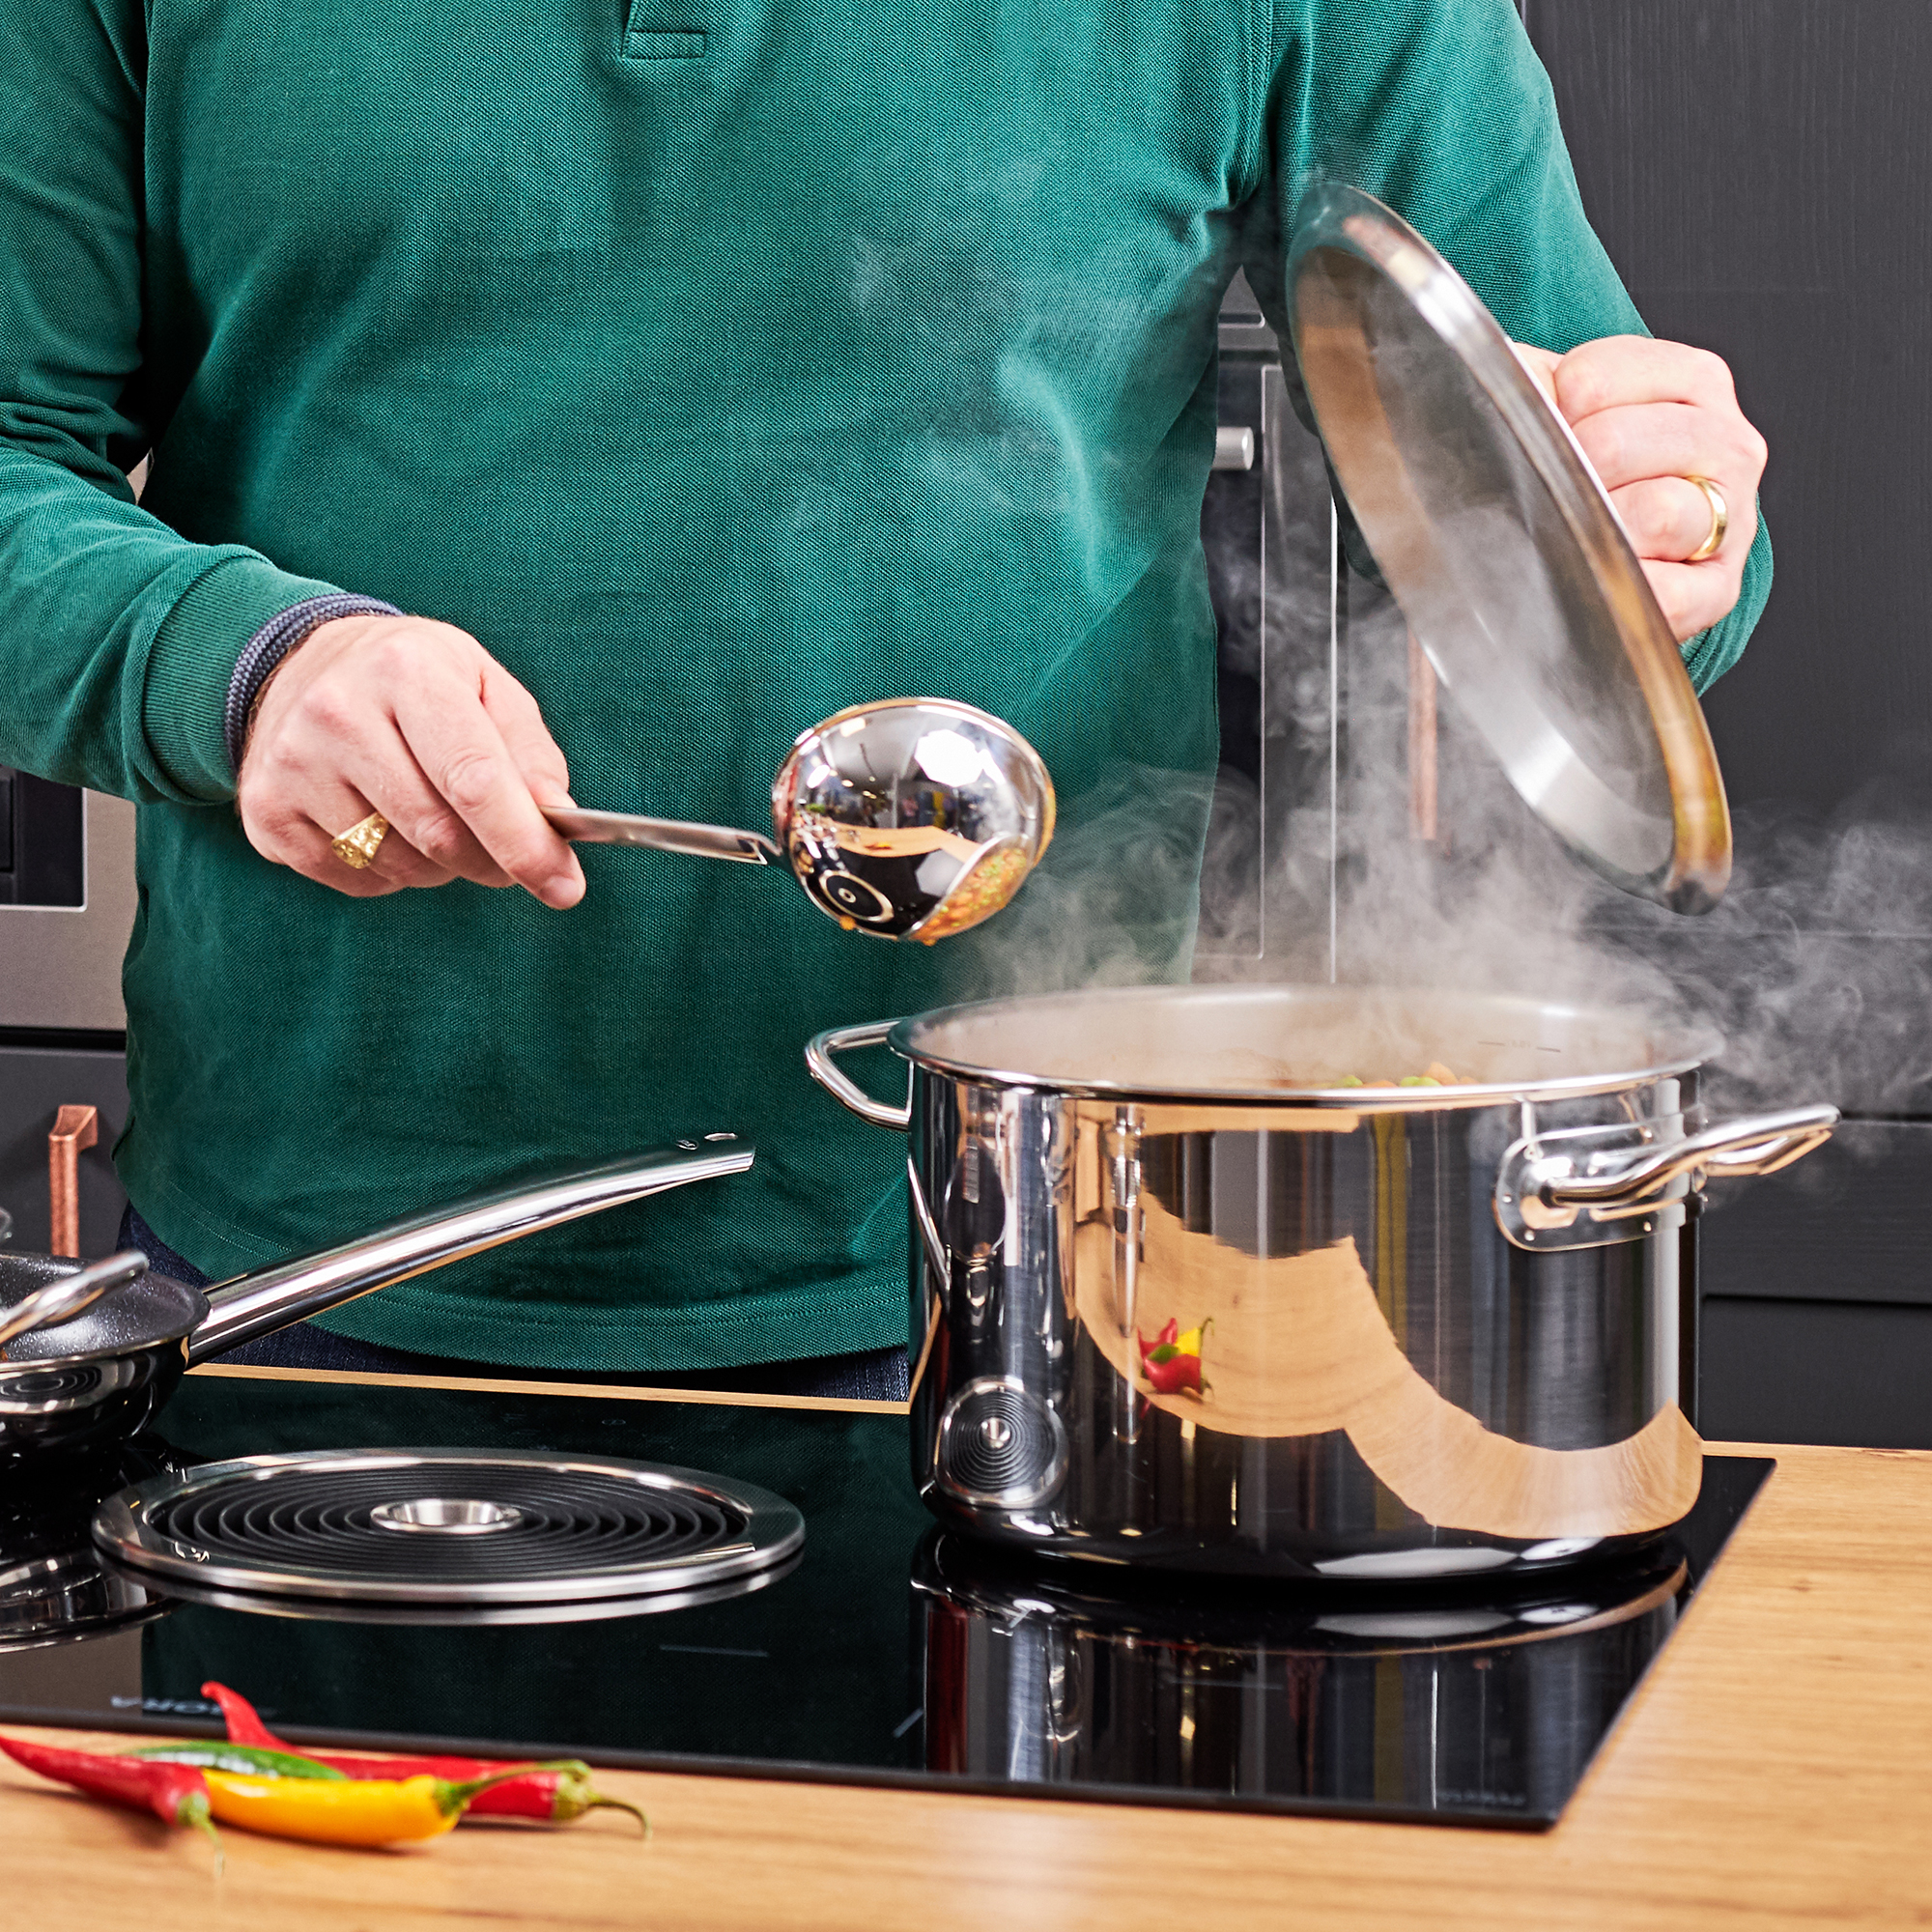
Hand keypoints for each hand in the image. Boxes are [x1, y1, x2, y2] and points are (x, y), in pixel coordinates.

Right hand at [236, 613, 586, 906]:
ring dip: (442, 865)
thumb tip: (558, 821)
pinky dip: (391, 871)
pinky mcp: (266, 812)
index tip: (565, 887)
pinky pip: (356, 878)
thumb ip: (531, 754)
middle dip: (492, 862)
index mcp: (406, 670)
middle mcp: (337, 712)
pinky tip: (386, 822)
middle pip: (438, 833)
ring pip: (399, 864)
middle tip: (513, 858)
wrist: (303, 664)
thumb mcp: (484, 686)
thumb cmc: (415, 681)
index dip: (525, 844)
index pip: (474, 779)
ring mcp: (292, 764)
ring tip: (438, 819)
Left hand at [1514, 336, 1766, 642]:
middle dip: (1566, 476)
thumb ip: (1532, 383)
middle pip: (1615, 443)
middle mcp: (1726, 444)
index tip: (1547, 432)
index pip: (1593, 378)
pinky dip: (1624, 588)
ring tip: (1579, 537)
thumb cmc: (1577, 475)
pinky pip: (1667, 592)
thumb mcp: (1555, 408)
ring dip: (1597, 532)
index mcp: (1692, 382)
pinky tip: (1599, 581)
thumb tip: (1509, 385)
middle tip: (1552, 496)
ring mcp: (1731, 518)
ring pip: (1655, 513)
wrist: (1592, 560)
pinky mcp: (1716, 590)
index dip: (1548, 412)